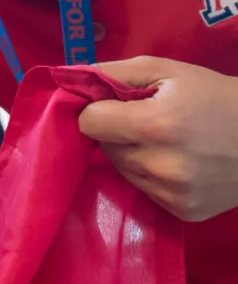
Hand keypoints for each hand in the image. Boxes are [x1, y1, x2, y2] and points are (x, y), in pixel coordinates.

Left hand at [79, 56, 237, 221]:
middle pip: (104, 147)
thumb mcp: (165, 70)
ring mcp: (174, 194)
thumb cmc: (213, 96)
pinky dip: (150, 174)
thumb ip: (112, 72)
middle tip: (146, 119)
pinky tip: (177, 161)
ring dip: (131, 153)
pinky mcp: (184, 213)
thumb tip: (70, 78)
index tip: (113, 103)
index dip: (97, 109)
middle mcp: (162, 166)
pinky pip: (144, 189)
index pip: (90, 123)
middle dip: (115, 131)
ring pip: (121, 169)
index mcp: (155, 126)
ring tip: (164, 140)